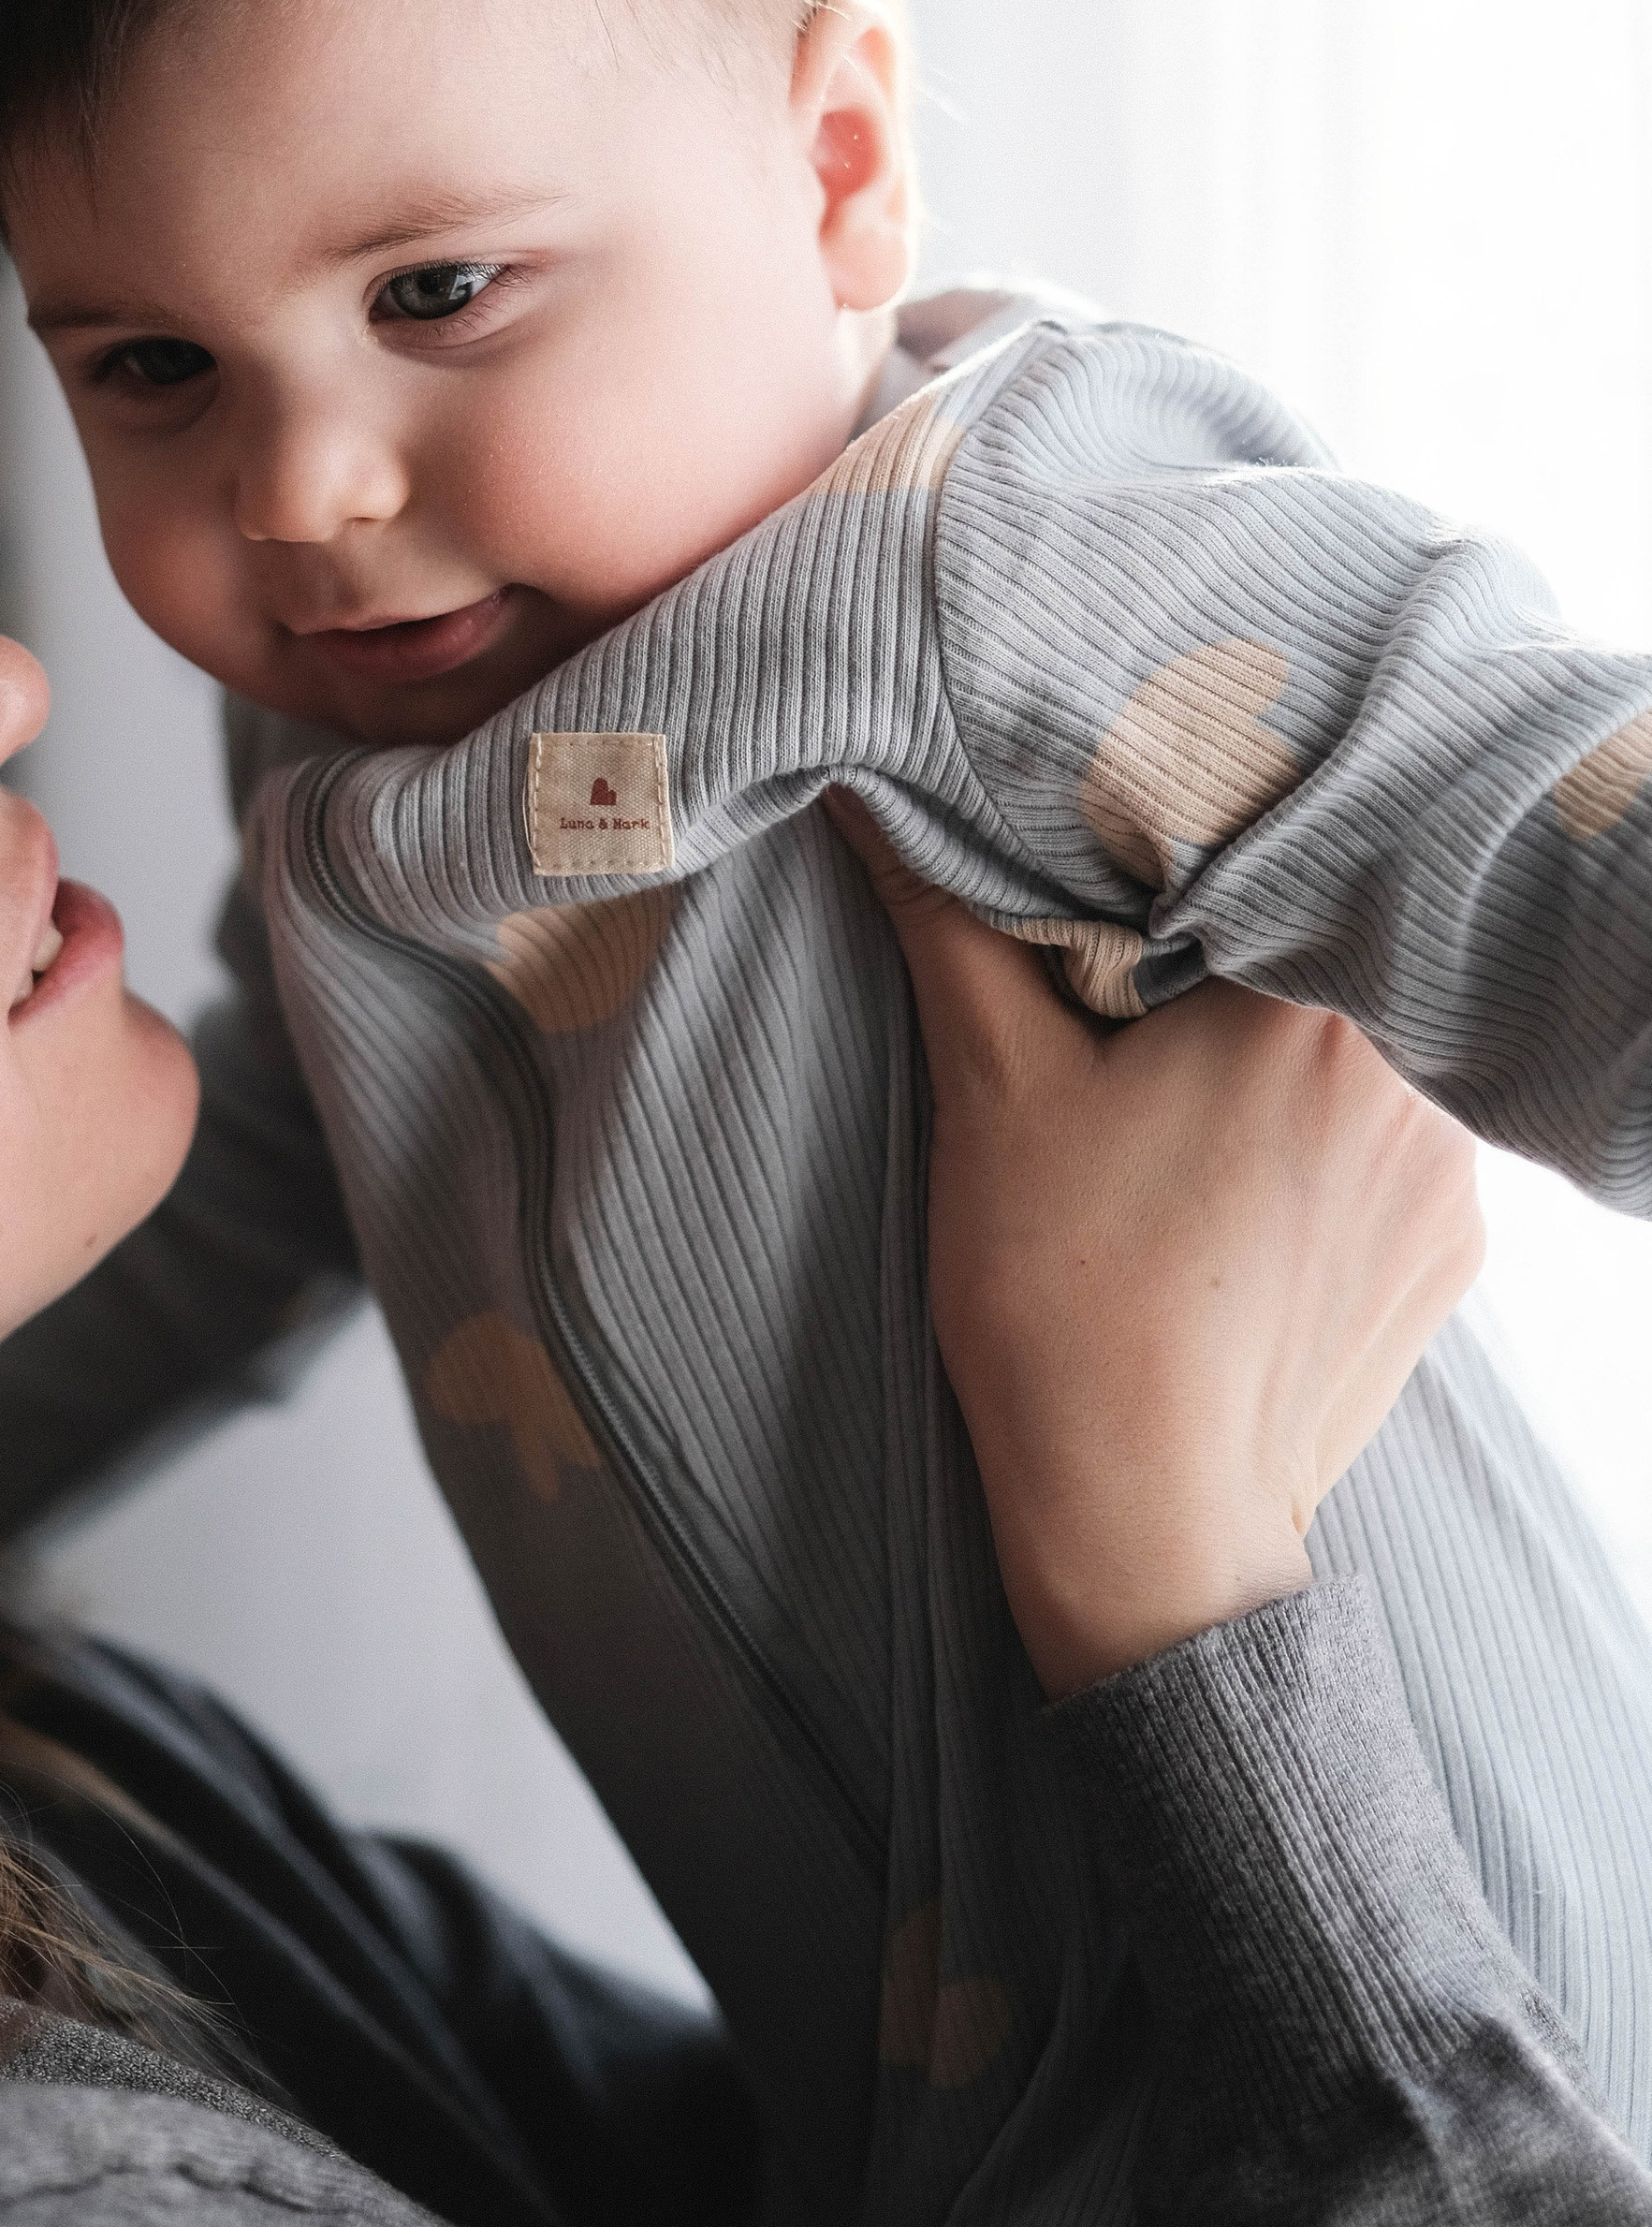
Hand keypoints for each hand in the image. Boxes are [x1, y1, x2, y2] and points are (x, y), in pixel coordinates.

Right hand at [828, 797, 1483, 1696]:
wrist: (1145, 1522)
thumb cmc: (1066, 1298)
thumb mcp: (991, 1084)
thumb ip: (949, 918)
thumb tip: (873, 799)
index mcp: (1321, 1005)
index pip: (1263, 861)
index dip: (1179, 860)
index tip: (1112, 885)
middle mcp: (1420, 1079)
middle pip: (1315, 954)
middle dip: (1224, 954)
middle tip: (1128, 986)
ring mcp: (1447, 1174)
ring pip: (1355, 1050)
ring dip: (1277, 1048)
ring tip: (1178, 1094)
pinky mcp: (1445, 1253)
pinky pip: (1384, 1142)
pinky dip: (1316, 1138)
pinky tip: (1229, 1177)